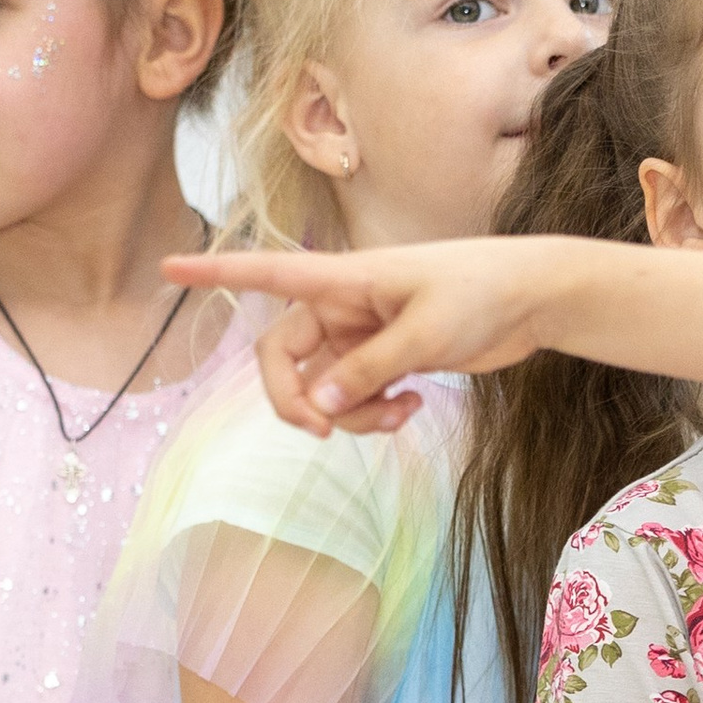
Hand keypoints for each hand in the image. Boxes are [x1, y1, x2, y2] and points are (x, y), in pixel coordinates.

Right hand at [164, 239, 579, 436]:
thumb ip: (367, 371)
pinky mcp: (388, 358)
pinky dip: (375, 414)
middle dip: (293, 400)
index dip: (214, 273)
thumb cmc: (482, 293)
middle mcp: (343, 305)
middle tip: (321, 432)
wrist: (535, 297)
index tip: (167, 270)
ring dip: (349, 415)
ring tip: (398, 414)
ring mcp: (364, 334)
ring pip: (323, 388)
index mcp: (343, 279)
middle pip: (282, 357)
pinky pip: (357, 397)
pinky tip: (414, 408)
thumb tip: (318, 407)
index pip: (264, 273)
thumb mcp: (424, 334)